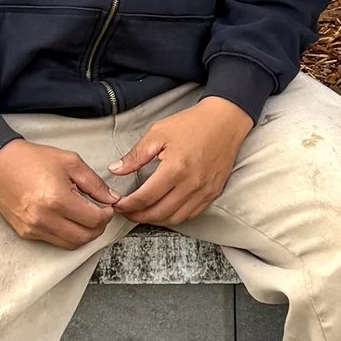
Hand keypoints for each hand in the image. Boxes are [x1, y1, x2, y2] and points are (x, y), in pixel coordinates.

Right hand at [0, 139, 116, 245]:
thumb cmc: (33, 159)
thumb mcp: (70, 162)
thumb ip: (94, 183)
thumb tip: (111, 199)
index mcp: (57, 200)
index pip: (94, 220)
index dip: (107, 215)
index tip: (109, 207)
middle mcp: (44, 219)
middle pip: (84, 237)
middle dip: (99, 228)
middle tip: (101, 214)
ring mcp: (33, 228)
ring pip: (70, 244)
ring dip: (84, 234)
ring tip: (86, 218)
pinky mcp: (25, 232)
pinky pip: (54, 241)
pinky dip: (67, 235)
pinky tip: (69, 219)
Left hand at [109, 95, 253, 227]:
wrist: (225, 120)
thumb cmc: (192, 123)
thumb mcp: (158, 133)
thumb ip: (135, 155)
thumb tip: (115, 170)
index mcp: (175, 168)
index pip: (145, 198)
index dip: (127, 206)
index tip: (118, 205)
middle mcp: (191, 184)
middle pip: (158, 213)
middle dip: (137, 216)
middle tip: (126, 212)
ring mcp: (204, 191)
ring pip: (175, 218)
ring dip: (155, 220)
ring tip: (143, 213)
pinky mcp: (213, 193)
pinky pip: (191, 214)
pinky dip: (174, 217)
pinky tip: (165, 210)